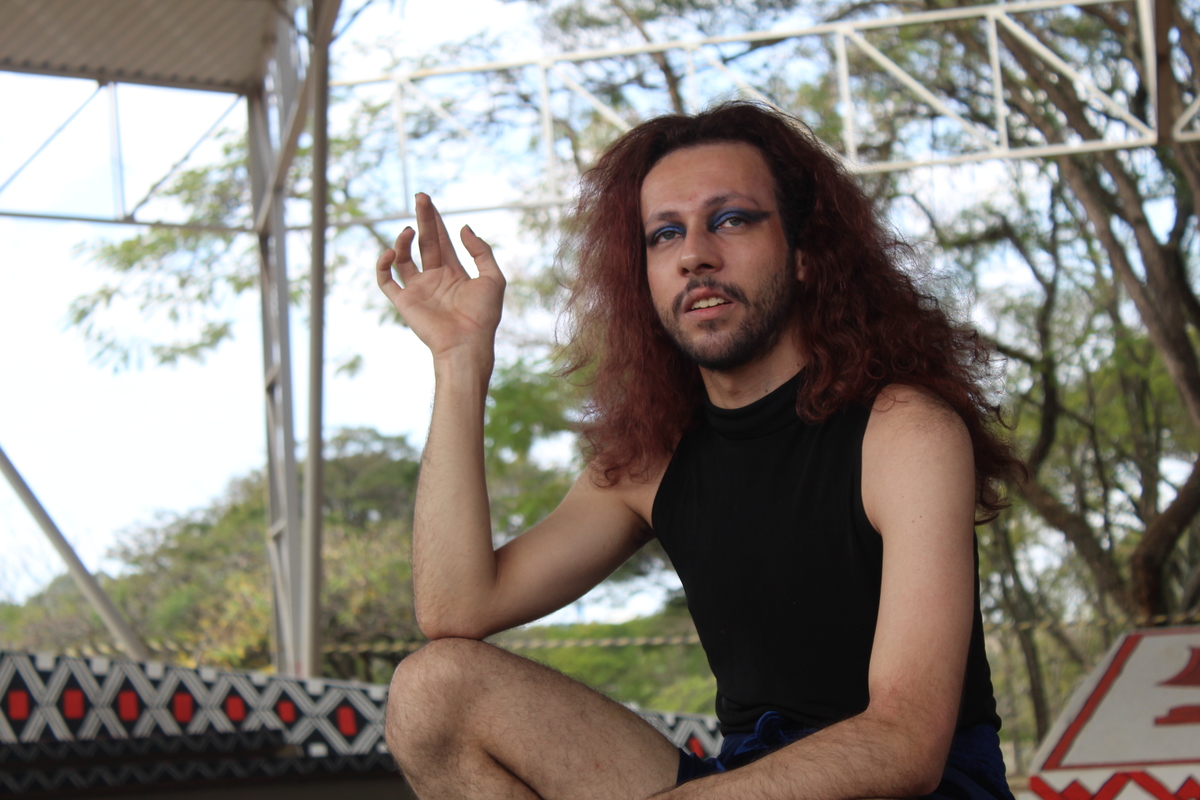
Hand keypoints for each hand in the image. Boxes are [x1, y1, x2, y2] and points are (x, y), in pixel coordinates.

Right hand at [376, 193, 505, 362]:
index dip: (435, 219)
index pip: (441, 240)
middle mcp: (434, 278)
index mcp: (454, 273)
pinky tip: (390, 253)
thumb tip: (463, 227)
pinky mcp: (404, 302)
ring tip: (408, 231)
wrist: (467, 344)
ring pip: (403, 258)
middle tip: (419, 197)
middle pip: (424, 242)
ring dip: (403, 241)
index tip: (427, 200)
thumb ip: (481, 251)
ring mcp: (418, 290)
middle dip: (422, 219)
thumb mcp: (493, 278)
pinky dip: (383, 265)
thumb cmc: (484, 316)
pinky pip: (386, 280)